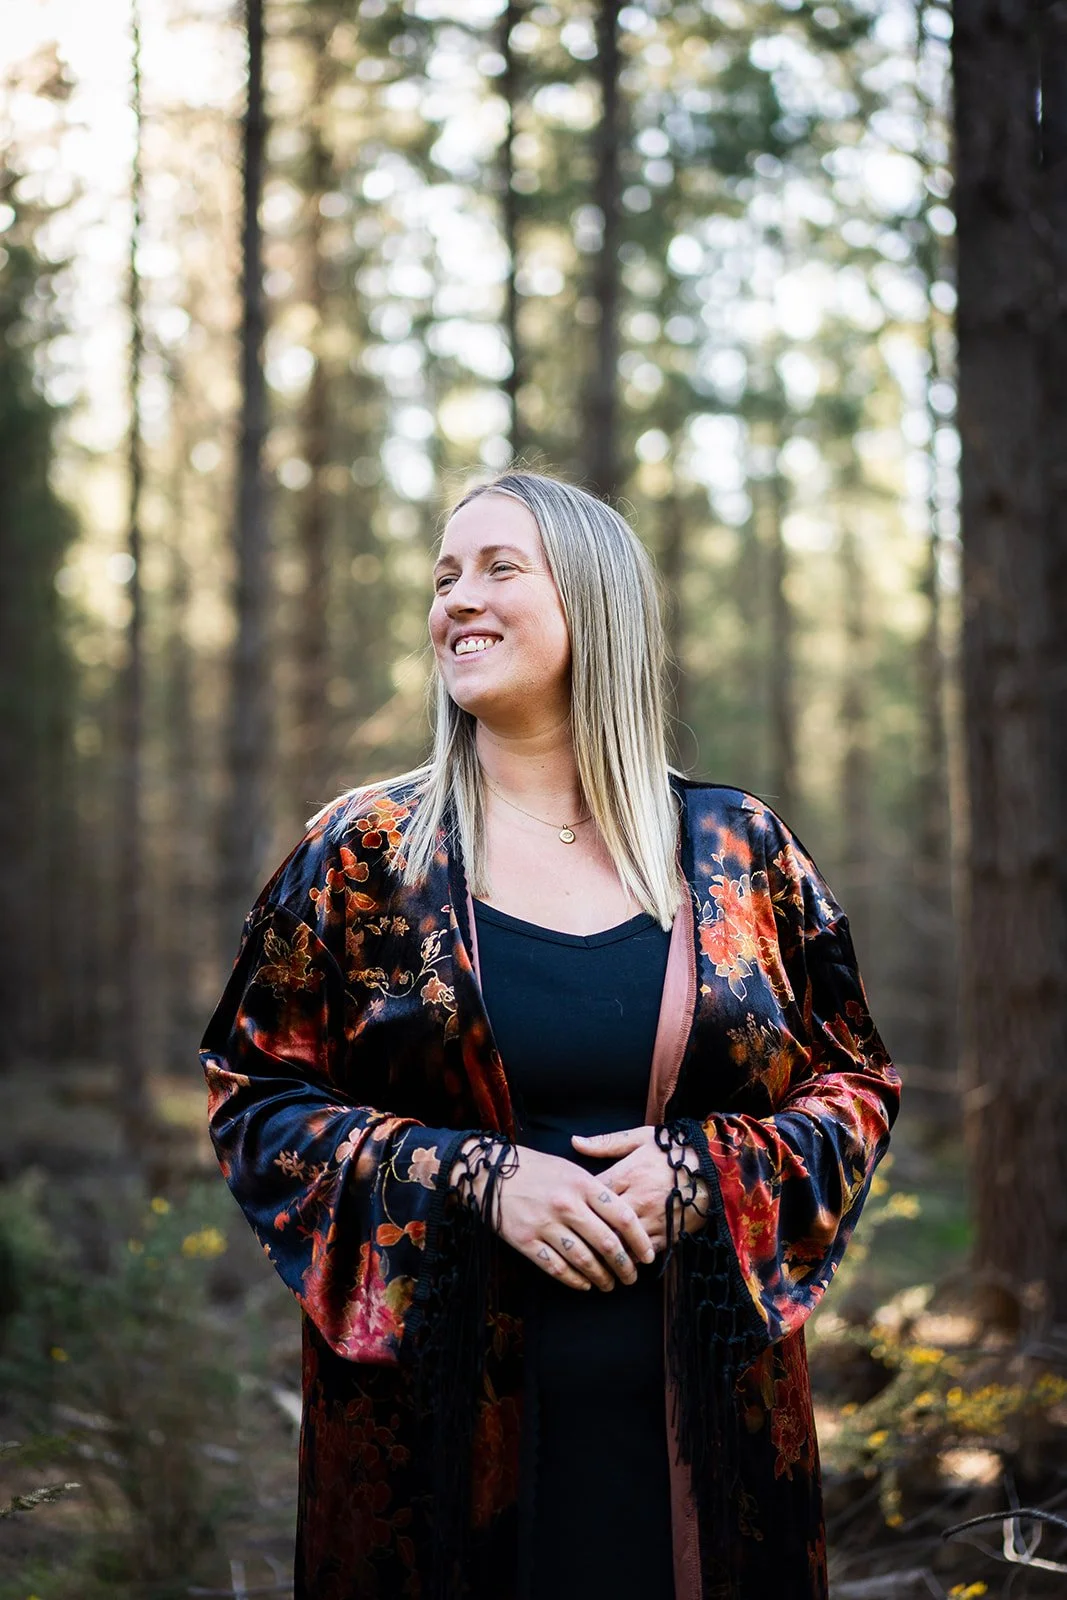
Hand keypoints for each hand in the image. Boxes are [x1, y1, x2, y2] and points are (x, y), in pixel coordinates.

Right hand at [477, 1143, 656, 1291]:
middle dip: (624, 1266)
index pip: (622, 1216)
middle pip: (607, 1243)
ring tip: (610, 1284)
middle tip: (631, 1277)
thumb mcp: (570, 1168)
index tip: (648, 1256)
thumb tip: (623, 1217)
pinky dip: (575, 1280)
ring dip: (601, 1277)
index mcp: (582, 1183)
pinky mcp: (526, 1241)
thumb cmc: (536, 1169)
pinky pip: (557, 1268)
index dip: (639, 1240)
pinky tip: (584, 1285)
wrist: (490, 1172)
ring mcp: (545, 1224)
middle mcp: (566, 1204)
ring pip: (584, 1260)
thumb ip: (596, 1189)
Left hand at [570, 1126, 710, 1252]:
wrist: (715, 1167)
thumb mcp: (640, 1138)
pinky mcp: (668, 1234)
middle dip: (587, 1232)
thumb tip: (574, 1142)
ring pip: (621, 1243)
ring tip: (591, 1255)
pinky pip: (643, 1253)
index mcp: (627, 1175)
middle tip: (573, 1239)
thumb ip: (606, 1143)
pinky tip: (618, 1260)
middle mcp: (638, 1200)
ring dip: (606, 1250)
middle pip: (602, 1224)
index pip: (592, 1194)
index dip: (577, 1202)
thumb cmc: (674, 1150)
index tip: (570, 1206)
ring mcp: (653, 1220)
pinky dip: (629, 1257)